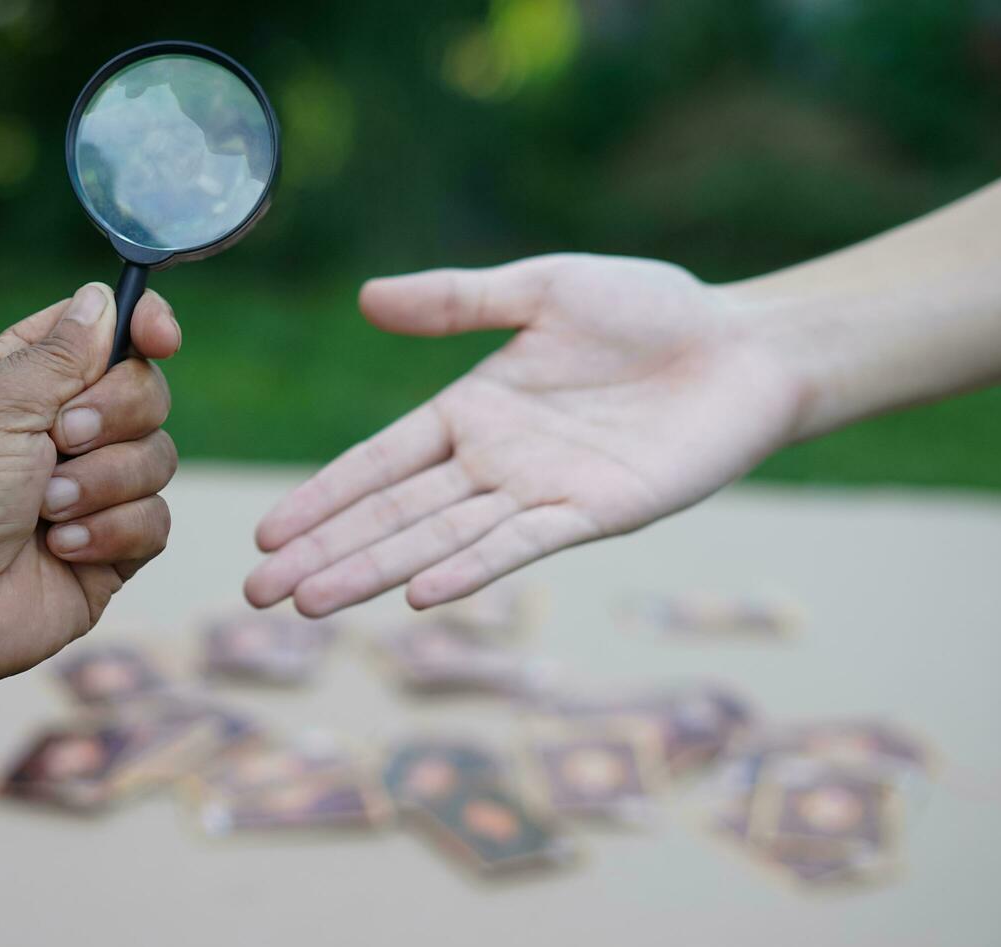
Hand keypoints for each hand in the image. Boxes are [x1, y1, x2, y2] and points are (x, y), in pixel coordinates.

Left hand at [0, 282, 180, 685]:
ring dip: (102, 483)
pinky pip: (155, 520)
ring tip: (47, 511)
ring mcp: (90, 491)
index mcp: (24, 382)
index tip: (160, 336)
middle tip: (61, 439)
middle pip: (144, 391)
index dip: (141, 325)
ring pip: (158, 457)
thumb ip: (61, 350)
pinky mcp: (112, 549)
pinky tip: (62, 549)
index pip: (103, 332)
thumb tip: (103, 300)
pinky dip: (111, 531)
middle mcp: (60, 432)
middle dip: (112, 415)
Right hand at [245, 254, 804, 615]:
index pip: (377, 463)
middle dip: (324, 553)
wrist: (744, 346)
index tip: (265, 533)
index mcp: (470, 411)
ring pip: (438, 541)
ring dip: (373, 573)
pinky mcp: (594, 515)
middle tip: (256, 594)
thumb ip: (457, 301)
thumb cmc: (648, 311)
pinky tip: (417, 596)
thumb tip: (366, 297)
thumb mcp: (542, 287)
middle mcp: (493, 463)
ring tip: (308, 604)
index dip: (322, 497)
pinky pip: (519, 546)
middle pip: (392, 516)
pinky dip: (468, 571)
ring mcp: (538, 494)